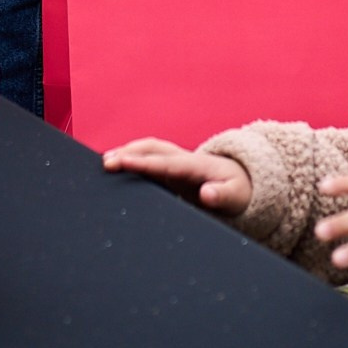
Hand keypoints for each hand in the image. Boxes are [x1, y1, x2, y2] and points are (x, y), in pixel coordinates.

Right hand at [101, 138, 251, 215]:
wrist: (242, 182)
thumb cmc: (238, 191)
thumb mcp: (236, 197)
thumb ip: (222, 196)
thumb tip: (206, 194)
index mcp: (196, 166)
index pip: (165, 164)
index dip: (144, 164)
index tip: (123, 163)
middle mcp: (183, 160)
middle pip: (153, 150)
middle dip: (129, 153)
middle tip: (106, 163)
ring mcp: (176, 163)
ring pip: (148, 152)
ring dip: (127, 153)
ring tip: (105, 162)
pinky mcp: (172, 170)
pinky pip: (149, 160)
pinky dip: (132, 159)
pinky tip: (116, 167)